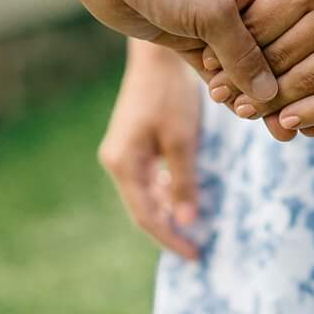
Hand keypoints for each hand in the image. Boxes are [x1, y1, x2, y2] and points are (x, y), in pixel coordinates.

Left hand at [62, 0, 282, 108]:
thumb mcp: (214, 12)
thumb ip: (244, 55)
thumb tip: (270, 94)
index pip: (291, 30)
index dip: (302, 68)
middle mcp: (244, 2)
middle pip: (271, 54)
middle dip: (284, 91)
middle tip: (300, 130)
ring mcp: (214, 22)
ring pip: (242, 67)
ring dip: (256, 97)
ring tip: (280, 133)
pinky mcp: (188, 38)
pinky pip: (215, 72)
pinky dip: (228, 93)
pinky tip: (244, 116)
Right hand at [97, 47, 207, 259]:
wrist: (157, 57)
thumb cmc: (171, 96)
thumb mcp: (183, 140)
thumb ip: (184, 180)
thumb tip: (187, 220)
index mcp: (124, 164)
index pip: (147, 216)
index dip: (171, 239)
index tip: (195, 256)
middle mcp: (117, 162)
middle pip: (143, 209)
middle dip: (169, 230)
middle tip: (196, 250)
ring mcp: (122, 153)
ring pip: (145, 195)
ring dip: (168, 212)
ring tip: (194, 230)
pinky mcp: (132, 144)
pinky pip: (148, 179)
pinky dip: (165, 192)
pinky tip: (184, 199)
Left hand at [199, 0, 313, 141]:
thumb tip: (229, 24)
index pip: (260, 26)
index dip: (229, 49)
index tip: (208, 67)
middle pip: (281, 56)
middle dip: (245, 81)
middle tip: (223, 98)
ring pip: (310, 79)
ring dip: (275, 102)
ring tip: (249, 112)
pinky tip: (291, 119)